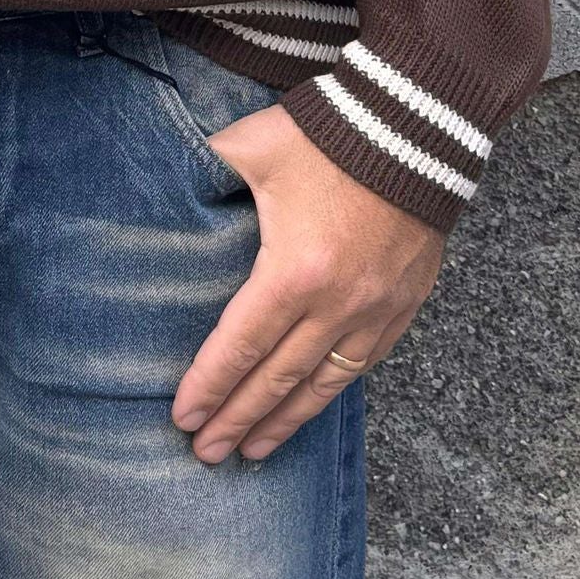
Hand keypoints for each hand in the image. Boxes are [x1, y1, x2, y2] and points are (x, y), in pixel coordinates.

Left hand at [170, 102, 444, 462]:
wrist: (418, 124)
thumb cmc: (330, 133)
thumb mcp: (253, 144)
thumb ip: (204, 165)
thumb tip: (162, 178)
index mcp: (293, 270)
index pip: (240, 346)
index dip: (209, 386)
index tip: (183, 417)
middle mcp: (336, 304)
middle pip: (276, 379)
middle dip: (237, 419)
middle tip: (206, 454)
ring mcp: (374, 310)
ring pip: (322, 385)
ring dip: (284, 421)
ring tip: (252, 451)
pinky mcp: (403, 304)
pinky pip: (363, 365)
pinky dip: (331, 393)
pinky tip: (310, 405)